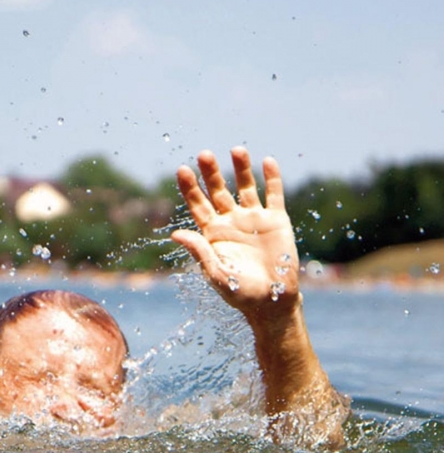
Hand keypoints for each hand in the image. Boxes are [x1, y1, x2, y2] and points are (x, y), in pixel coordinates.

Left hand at [172, 147, 298, 322]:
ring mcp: (254, 219)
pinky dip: (272, 178)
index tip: (182, 169)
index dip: (190, 188)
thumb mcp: (217, 273)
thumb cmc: (240, 292)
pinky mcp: (276, 220)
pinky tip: (267, 161)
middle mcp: (231, 221)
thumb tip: (175, 234)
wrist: (272, 301)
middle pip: (218, 190)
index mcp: (212, 233)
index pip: (198, 205)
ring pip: (246, 187)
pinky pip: (274, 195)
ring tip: (237, 150)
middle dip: (211, 173)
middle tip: (204, 154)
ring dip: (241, 169)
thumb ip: (199, 252)